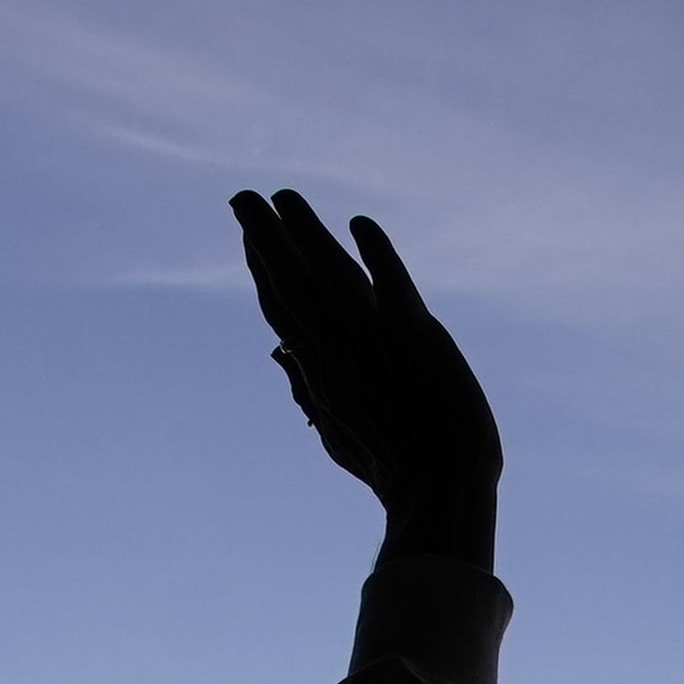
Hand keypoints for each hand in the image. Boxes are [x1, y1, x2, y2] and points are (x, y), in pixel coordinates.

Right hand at [235, 191, 498, 540]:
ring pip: (330, 274)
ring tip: (284, 198)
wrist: (440, 485)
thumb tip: (282, 355)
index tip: (251, 234)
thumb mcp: (338, 432)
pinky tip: (359, 225)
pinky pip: (392, 284)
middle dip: (265, 237)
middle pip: (291, 283)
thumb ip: (310, 389)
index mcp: (319, 369)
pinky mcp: (415, 335)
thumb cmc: (395, 465)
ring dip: (305, 232)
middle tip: (243, 199)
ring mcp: (375, 339)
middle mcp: (339, 348)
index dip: (263, 267)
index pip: (281, 308)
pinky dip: (376, 255)